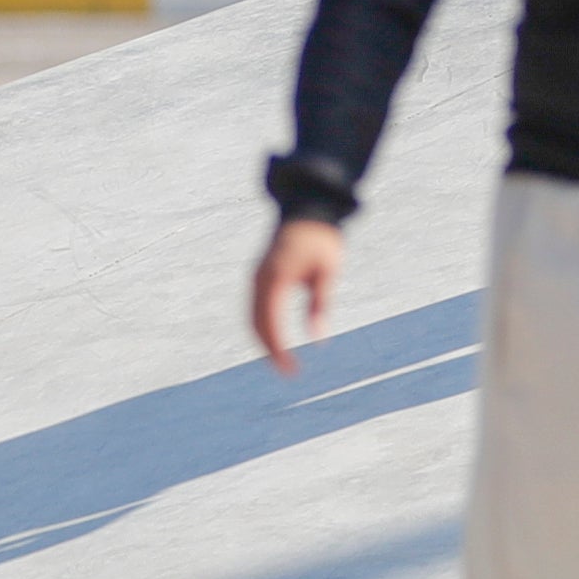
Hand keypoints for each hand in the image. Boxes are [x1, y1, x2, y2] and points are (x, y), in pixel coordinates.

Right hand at [251, 217, 343, 375]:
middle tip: (286, 371)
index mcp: (275, 278)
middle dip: (268, 350)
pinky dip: (260, 325)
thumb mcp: (328, 272)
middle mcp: (259, 278)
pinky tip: (273, 339)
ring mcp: (257, 276)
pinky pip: (254, 306)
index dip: (278, 349)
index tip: (290, 369)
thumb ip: (320, 305)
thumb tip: (317, 340)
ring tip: (280, 360)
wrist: (308, 207)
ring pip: (251, 316)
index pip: (269, 322)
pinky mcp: (260, 275)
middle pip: (255, 323)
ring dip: (262, 339)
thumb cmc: (322, 239)